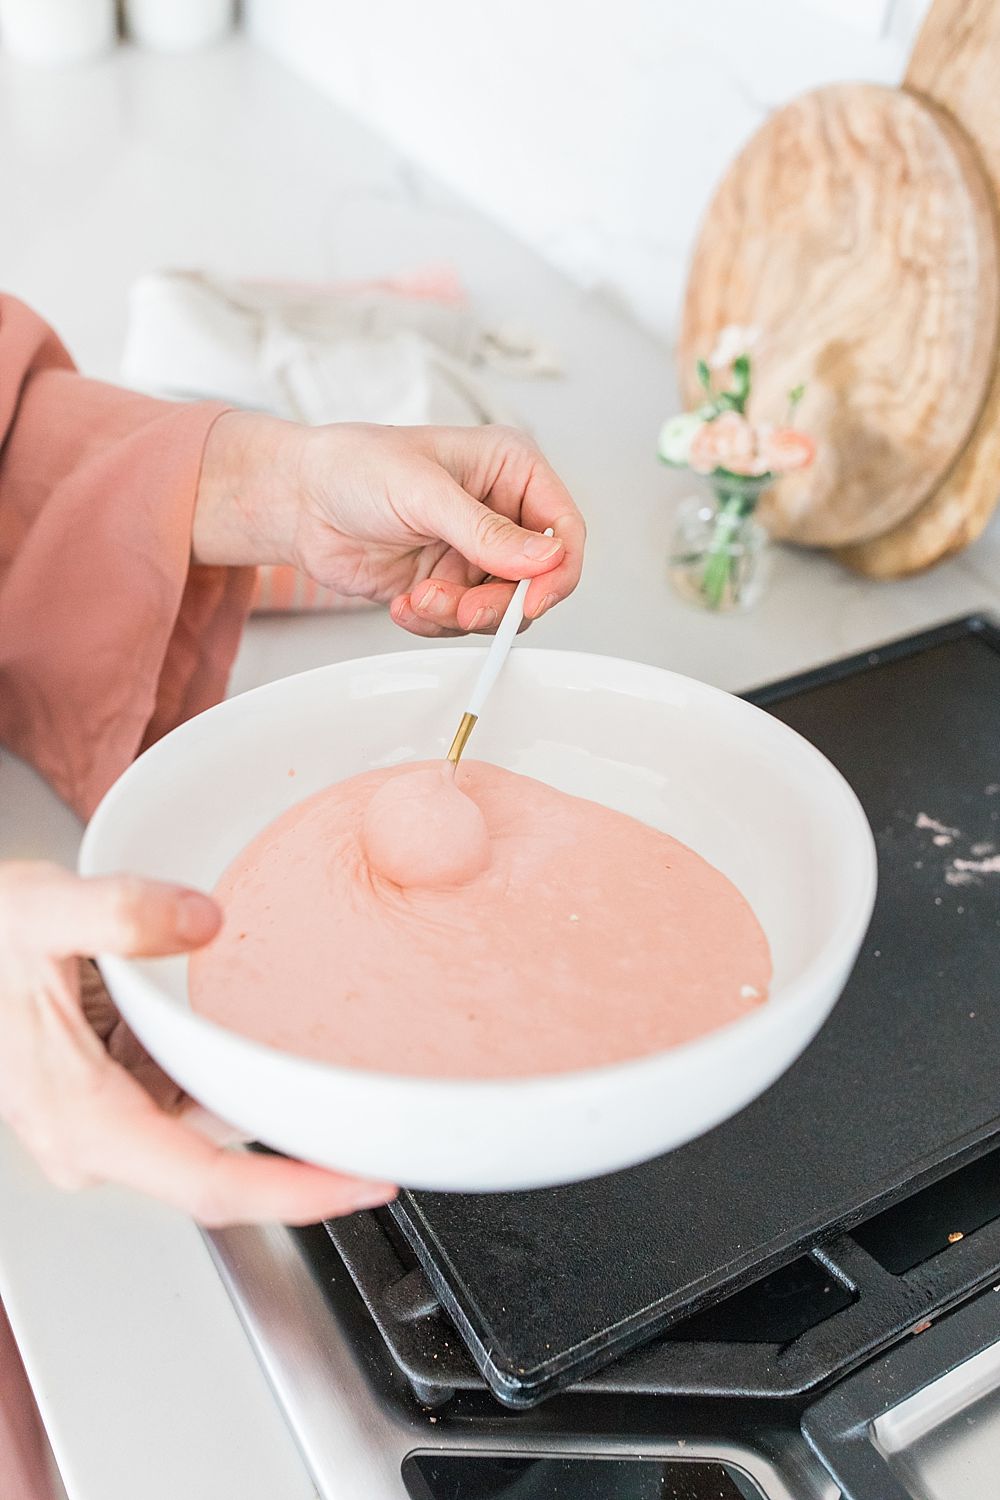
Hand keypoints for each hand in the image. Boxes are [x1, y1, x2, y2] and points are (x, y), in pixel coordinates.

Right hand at [0, 863, 394, 1225]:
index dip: (293, 1192)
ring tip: (335, 1054)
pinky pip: (192, 1097)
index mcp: (84, 1118)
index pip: (207, 1183)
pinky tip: (264, 1031)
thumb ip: (116, 911)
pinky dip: (231, 1067)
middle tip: (385, 1109)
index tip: (363, 1183)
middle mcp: (98, 1138)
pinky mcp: (117, 1097)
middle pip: (224, 1160)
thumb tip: (203, 920)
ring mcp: (109, 1122)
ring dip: (266, 1094)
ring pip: (212, 1125)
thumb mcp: (37, 912)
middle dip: (302, 1141)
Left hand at [194, 417, 585, 636]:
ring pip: (500, 609)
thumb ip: (485, 531)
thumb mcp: (424, 493)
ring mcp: (474, 552)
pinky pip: (461, 623)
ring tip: (418, 598)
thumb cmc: (354, 467)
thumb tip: (545, 559)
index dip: (556, 572)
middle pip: (537, 581)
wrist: (297, 500)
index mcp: (512, 470)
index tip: (531, 602)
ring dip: (458, 615)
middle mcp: (501, 513)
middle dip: (498, 604)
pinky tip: (402, 602)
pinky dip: (434, 623)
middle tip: (462, 611)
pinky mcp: (447, 584)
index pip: (564, 529)